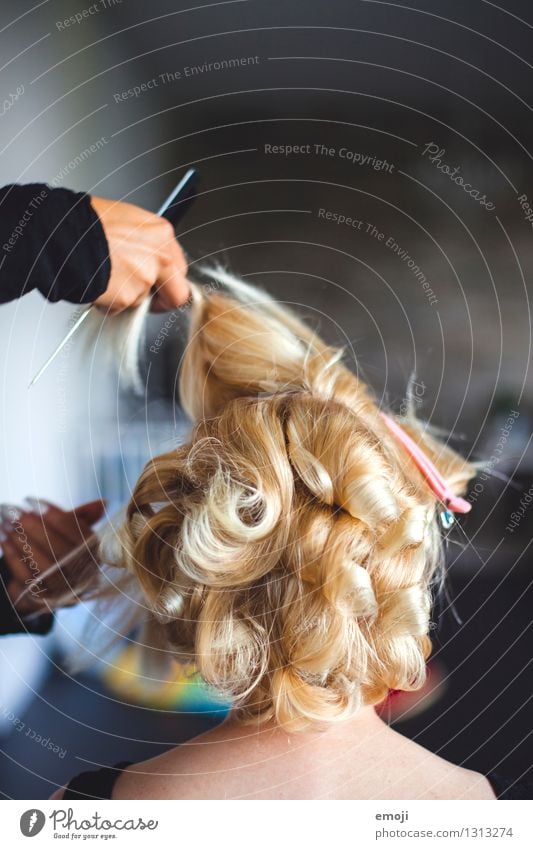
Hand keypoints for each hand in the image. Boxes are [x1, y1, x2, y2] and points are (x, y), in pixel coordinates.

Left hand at [1, 499, 104, 612]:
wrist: (42, 583)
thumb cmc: (58, 548)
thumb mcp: (70, 530)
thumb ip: (82, 516)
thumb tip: (103, 503)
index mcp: (96, 556)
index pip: (81, 536)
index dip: (58, 518)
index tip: (34, 502)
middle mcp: (86, 577)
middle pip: (63, 553)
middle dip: (36, 529)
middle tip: (15, 512)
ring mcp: (65, 593)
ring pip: (45, 568)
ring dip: (22, 543)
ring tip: (6, 524)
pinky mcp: (44, 603)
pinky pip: (28, 580)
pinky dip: (14, 559)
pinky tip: (5, 541)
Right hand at [90, 196, 189, 312]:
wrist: (63, 235)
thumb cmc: (86, 223)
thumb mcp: (125, 220)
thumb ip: (144, 242)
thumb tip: (147, 257)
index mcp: (161, 233)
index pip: (179, 268)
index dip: (167, 279)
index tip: (159, 284)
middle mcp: (160, 256)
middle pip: (178, 293)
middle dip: (162, 300)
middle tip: (146, 300)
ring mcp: (145, 278)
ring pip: (144, 301)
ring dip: (126, 298)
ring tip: (106, 279)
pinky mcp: (128, 297)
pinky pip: (122, 309)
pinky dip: (109, 304)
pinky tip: (97, 285)